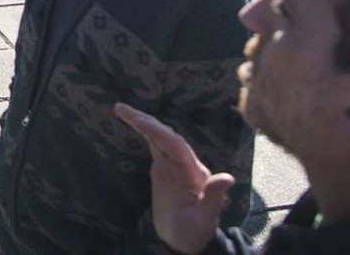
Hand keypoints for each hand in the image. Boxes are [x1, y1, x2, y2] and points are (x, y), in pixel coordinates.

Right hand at [114, 104, 232, 254]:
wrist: (186, 241)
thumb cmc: (194, 233)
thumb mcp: (204, 219)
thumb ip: (214, 198)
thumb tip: (227, 177)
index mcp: (194, 173)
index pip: (175, 145)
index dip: (157, 130)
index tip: (138, 119)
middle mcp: (185, 164)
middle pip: (166, 136)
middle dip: (146, 121)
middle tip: (122, 108)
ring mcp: (174, 166)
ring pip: (160, 138)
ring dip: (143, 123)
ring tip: (123, 110)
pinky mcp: (165, 170)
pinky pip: (155, 147)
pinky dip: (145, 134)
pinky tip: (135, 123)